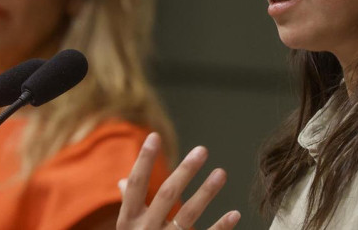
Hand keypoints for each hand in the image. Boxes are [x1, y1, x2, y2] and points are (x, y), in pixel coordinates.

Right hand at [116, 133, 240, 229]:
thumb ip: (129, 206)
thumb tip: (123, 181)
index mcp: (128, 221)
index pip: (135, 185)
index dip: (142, 161)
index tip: (153, 137)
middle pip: (166, 196)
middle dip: (184, 171)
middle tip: (202, 150)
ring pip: (187, 215)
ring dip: (206, 192)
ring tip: (222, 172)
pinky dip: (220, 228)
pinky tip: (234, 214)